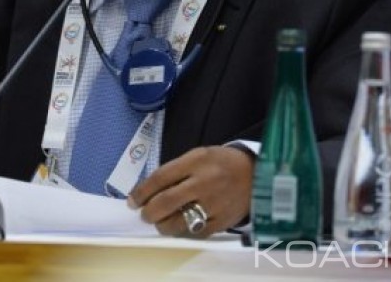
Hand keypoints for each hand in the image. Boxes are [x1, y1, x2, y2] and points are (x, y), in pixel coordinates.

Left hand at [127, 145, 253, 237]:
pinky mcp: (222, 222)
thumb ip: (176, 170)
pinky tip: (180, 226)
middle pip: (166, 202)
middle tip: (144, 214)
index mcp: (196, 161)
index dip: (142, 192)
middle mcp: (204, 183)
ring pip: (178, 222)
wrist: (258, 175)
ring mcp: (214, 204)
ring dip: (163, 225)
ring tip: (160, 222)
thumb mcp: (198, 155)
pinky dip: (183, 231)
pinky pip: (195, 233)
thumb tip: (150, 190)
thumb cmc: (222, 163)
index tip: (132, 200)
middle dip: (148, 212)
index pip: (160, 178)